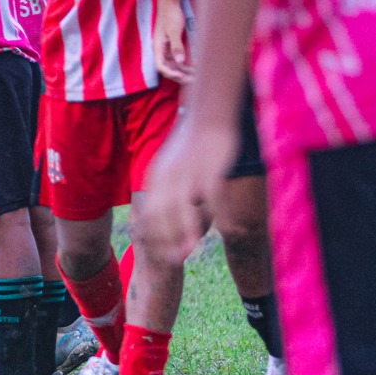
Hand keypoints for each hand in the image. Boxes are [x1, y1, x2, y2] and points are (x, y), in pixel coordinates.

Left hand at [139, 119, 234, 264]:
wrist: (207, 115)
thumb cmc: (193, 144)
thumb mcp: (172, 165)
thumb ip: (170, 187)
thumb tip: (172, 209)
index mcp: (157, 177)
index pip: (150, 213)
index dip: (156, 236)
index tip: (163, 253)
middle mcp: (168, 177)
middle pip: (163, 215)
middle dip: (168, 239)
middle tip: (176, 259)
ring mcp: (188, 173)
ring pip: (183, 208)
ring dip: (187, 231)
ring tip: (192, 250)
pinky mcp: (210, 168)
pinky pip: (212, 195)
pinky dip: (216, 213)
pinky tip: (225, 226)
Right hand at [153, 0, 192, 83]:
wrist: (170, 3)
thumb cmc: (170, 15)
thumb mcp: (174, 30)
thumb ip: (176, 46)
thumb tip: (180, 62)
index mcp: (158, 47)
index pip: (160, 66)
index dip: (170, 73)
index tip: (182, 77)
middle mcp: (161, 50)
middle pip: (168, 68)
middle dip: (179, 76)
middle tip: (193, 81)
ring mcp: (166, 48)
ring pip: (173, 65)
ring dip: (183, 72)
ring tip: (196, 77)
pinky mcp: (172, 46)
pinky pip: (177, 60)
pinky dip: (184, 65)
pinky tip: (194, 68)